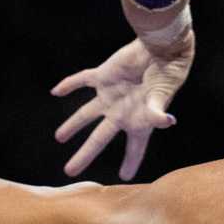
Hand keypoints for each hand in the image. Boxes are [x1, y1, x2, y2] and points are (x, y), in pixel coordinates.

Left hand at [48, 33, 194, 179]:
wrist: (161, 47)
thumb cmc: (167, 74)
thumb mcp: (163, 95)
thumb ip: (157, 110)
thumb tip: (167, 122)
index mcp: (139, 121)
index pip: (135, 148)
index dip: (130, 163)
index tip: (125, 177)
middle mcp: (122, 112)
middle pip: (99, 138)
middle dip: (84, 155)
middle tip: (70, 171)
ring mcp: (111, 94)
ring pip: (86, 114)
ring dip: (72, 125)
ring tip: (59, 138)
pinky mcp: (104, 76)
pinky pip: (82, 80)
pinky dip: (68, 85)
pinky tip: (55, 91)